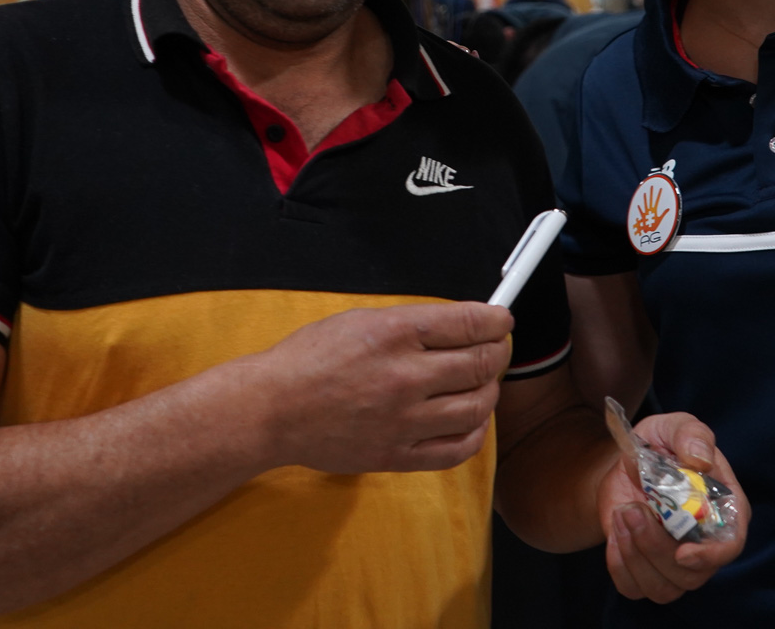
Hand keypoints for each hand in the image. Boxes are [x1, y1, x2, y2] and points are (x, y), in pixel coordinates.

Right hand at [251, 301, 512, 475]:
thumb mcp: (360, 319)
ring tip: (483, 383)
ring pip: (477, 406)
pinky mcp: (397, 454)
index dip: (497, 321)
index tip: (502, 321)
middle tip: (497, 348)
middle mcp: (404, 376)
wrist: (272, 409)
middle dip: (499, 352)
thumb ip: (413, 323)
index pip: (469, 324)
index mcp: (394, 333)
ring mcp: (402, 420)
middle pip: (481, 364)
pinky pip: (456, 449)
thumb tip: (460, 324)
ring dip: (490, 391)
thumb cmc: (309, 360)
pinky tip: (472, 420)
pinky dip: (476, 433)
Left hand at [598, 412, 748, 602]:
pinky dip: (619, 564)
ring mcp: (676, 564)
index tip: (683, 553)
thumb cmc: (659, 445)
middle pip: (691, 574)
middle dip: (656, 547)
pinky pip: (634, 588)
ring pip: (663, 588)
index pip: (730, 546)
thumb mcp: (674, 427)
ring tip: (622, 513)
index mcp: (723, 510)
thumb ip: (692, 435)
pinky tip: (616, 532)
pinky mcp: (647, 571)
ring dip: (635, 555)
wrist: (623, 463)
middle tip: (632, 509)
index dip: (711, 557)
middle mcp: (705, 544)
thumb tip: (700, 459)